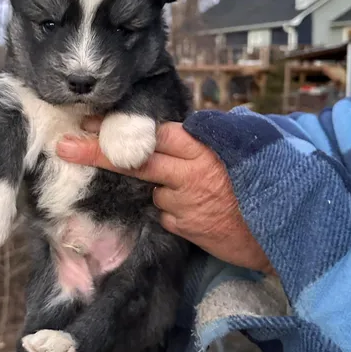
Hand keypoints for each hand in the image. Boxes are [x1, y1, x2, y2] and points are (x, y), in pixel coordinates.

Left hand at [56, 120, 274, 274]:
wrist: (285, 230)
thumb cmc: (266, 184)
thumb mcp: (242, 151)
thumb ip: (206, 140)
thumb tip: (176, 129)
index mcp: (203, 148)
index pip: (155, 134)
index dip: (120, 128)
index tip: (89, 121)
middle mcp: (189, 173)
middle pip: (136, 160)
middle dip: (96, 153)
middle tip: (65, 146)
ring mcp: (185, 203)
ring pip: (154, 192)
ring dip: (162, 191)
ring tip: (199, 195)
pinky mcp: (185, 228)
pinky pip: (166, 215)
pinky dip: (175, 213)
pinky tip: (201, 213)